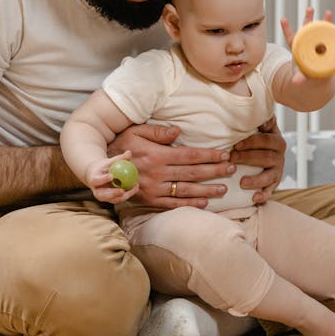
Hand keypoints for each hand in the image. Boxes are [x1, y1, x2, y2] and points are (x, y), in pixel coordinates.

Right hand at [85, 150, 139, 204]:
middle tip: (122, 190)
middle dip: (112, 194)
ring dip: (124, 195)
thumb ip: (119, 158)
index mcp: (93, 180)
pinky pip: (119, 198)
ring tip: (134, 187)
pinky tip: (136, 187)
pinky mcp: (110, 199)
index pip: (96, 180)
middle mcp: (96, 191)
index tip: (111, 176)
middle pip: (102, 195)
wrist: (97, 176)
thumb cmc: (104, 166)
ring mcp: (103, 197)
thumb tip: (129, 152)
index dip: (103, 179)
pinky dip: (128, 194)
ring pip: (112, 199)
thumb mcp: (109, 162)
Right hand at [110, 122, 237, 208]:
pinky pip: (174, 203)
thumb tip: (178, 131)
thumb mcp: (136, 132)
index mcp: (157, 155)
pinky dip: (190, 204)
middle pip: (192, 173)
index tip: (225, 155)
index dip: (209, 155)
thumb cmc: (122, 146)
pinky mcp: (150, 200)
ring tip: (223, 189)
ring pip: (186, 190)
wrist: (102, 169)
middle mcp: (158, 173)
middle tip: (232, 169)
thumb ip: (158, 132)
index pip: (190, 155)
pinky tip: (204, 203)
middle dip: (214, 171)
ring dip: (207, 190)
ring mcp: (154, 189)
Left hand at [230, 116, 285, 203]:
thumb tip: (259, 109)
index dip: (250, 142)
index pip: (265, 140)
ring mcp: (277, 171)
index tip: (235, 144)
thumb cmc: (255, 139)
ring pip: (269, 176)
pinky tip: (254, 198)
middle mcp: (279, 156)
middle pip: (265, 157)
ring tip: (242, 182)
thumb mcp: (259, 127)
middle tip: (231, 160)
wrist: (264, 155)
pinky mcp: (273, 184)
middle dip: (247, 158)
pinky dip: (263, 196)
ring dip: (256, 180)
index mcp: (276, 140)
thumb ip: (259, 119)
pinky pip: (271, 191)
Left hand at [280, 7, 334, 84]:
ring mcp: (319, 45)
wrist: (317, 79)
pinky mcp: (329, 50)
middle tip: (310, 8)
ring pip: (322, 31)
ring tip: (328, 12)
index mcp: (299, 50)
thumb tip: (295, 82)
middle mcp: (309, 44)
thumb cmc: (306, 76)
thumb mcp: (302, 78)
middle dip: (308, 18)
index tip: (283, 19)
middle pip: (307, 29)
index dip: (287, 29)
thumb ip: (299, 79)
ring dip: (326, 22)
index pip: (292, 38)